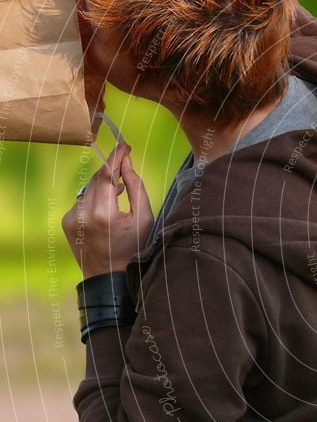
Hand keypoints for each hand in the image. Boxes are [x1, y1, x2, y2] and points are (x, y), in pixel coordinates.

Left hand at [62, 142, 153, 278]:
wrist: (110, 276)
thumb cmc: (134, 248)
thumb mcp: (144, 218)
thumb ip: (136, 187)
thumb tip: (127, 164)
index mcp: (103, 214)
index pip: (107, 175)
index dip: (116, 158)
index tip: (125, 146)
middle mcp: (83, 214)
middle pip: (97, 180)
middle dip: (112, 171)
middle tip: (126, 164)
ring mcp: (72, 218)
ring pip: (89, 189)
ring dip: (104, 186)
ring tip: (120, 193)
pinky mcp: (67, 221)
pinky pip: (83, 201)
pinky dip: (95, 199)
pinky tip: (107, 208)